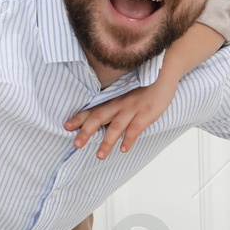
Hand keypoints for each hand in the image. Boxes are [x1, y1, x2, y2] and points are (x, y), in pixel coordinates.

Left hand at [64, 78, 179, 159]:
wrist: (163, 73)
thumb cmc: (144, 86)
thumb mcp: (126, 94)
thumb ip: (115, 106)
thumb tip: (102, 122)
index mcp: (113, 100)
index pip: (93, 110)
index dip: (79, 118)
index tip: (66, 127)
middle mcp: (119, 104)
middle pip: (99, 118)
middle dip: (86, 132)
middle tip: (76, 144)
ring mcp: (132, 109)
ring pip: (115, 127)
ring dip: (106, 142)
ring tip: (99, 156)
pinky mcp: (146, 114)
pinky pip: (135, 128)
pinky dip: (129, 139)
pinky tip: (123, 149)